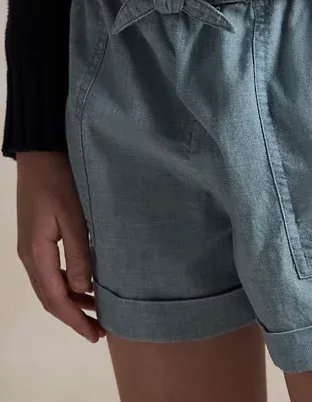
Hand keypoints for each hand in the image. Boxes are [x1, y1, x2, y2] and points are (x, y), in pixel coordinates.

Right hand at [16, 151, 105, 342]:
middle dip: (74, 317)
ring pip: (50, 286)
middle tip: (99, 331)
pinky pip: (50, 272)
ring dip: (71, 301)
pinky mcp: (37, 239)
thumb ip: (79, 254)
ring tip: (97, 311)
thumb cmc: (59, 183)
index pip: (56, 299)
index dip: (75, 320)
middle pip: (50, 298)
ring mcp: (31, 248)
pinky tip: (84, 283)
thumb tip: (83, 290)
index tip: (95, 335)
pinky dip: (67, 284)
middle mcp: (30, 257)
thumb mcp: (74, 217)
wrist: (40, 157)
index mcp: (37, 255)